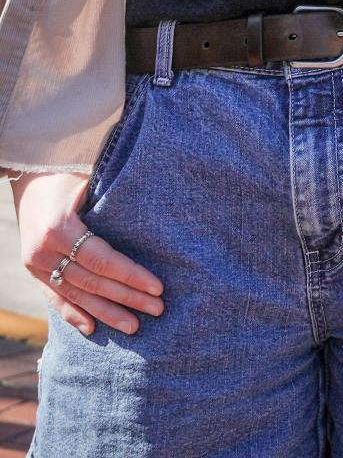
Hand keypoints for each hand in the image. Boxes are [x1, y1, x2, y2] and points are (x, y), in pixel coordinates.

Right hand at [13, 171, 163, 336]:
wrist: (27, 175)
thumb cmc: (66, 170)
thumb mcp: (87, 176)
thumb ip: (112, 194)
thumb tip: (155, 199)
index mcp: (59, 228)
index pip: (102, 261)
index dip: (130, 275)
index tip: (157, 287)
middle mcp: (43, 252)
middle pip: (92, 283)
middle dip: (127, 298)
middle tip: (158, 310)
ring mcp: (35, 266)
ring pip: (76, 296)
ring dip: (106, 312)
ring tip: (134, 326)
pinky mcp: (32, 271)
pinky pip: (54, 298)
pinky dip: (73, 315)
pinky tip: (93, 329)